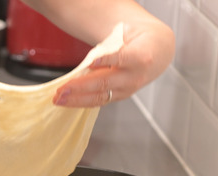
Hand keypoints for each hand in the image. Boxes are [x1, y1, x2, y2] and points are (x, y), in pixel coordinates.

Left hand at [53, 20, 173, 107]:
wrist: (159, 51)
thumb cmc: (140, 39)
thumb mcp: (128, 33)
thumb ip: (111, 45)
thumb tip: (91, 61)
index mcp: (140, 56)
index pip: (122, 58)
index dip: (107, 60)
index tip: (91, 61)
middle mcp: (134, 76)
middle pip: (105, 82)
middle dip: (81, 87)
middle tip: (61, 90)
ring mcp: (127, 89)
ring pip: (101, 97)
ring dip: (77, 99)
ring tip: (58, 99)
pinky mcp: (121, 96)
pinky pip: (100, 101)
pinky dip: (82, 101)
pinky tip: (67, 100)